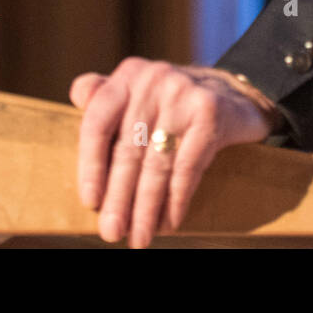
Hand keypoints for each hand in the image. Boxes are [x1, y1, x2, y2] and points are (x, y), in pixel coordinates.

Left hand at [70, 58, 283, 247]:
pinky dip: (176, 199)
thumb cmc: (174, 104)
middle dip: (119, 198)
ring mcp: (183, 93)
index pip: (98, 122)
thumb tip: (77, 96)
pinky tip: (170, 222)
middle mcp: (153, 78)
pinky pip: (187, 165)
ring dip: (146, 207)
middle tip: (112, 232)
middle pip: (128, 149)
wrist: (235, 94)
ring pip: (157, 163)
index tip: (90, 202)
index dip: (90, 165)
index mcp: (129, 75)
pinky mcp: (210, 112)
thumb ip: (104, 95)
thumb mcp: (139, 91)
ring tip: (140, 237)